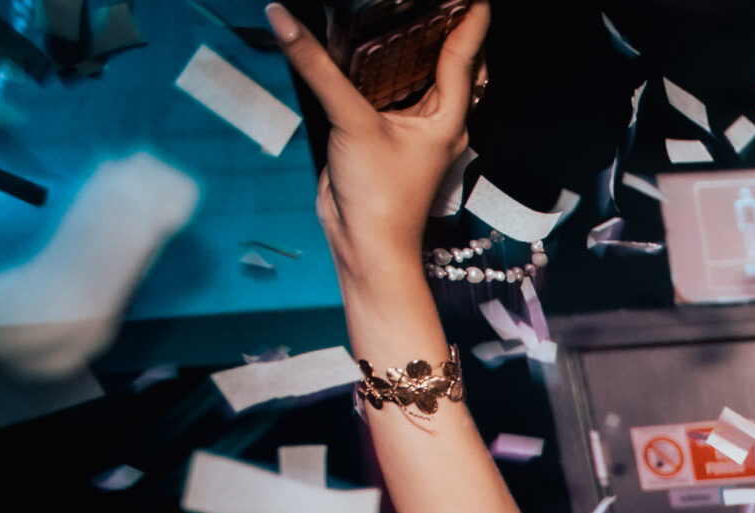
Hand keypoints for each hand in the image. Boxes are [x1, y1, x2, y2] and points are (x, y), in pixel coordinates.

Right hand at [267, 1, 488, 273]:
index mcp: (447, 117)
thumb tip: (284, 20)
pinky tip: (361, 47)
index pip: (464, 54)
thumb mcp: (353, 122)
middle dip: (440, 26)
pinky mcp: (381, 135)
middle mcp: (434, 120)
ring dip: (406, 45)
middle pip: (445, 61)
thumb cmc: (381, 198)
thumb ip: (319, 69)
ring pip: (412, 75)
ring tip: (398, 9)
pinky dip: (376, 68)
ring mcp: (409, 128)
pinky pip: (382, 91)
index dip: (470, 18)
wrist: (365, 246)